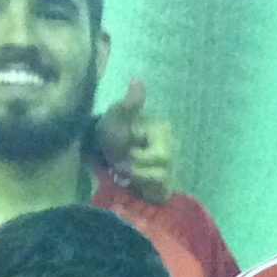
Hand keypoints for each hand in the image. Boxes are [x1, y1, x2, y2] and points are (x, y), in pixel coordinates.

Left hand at [95, 79, 175, 199]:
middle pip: (161, 173)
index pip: (160, 157)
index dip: (138, 160)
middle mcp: (172, 151)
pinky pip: (160, 195)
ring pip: (159, 184)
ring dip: (136, 180)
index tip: (124, 154)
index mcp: (163, 132)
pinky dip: (144, 192)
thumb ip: (129, 104)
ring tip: (124, 174)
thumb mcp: (116, 117)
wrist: (104, 153)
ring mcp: (170, 170)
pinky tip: (134, 185)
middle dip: (135, 171)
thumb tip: (138, 81)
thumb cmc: (112, 132)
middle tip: (119, 165)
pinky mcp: (165, 187)